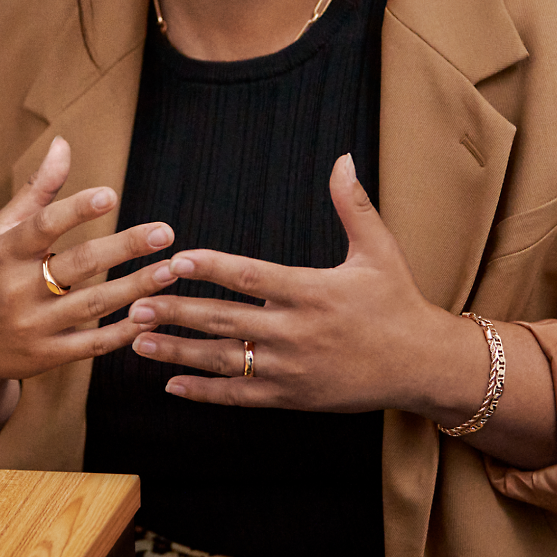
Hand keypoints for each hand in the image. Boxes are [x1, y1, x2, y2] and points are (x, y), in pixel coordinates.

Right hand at [0, 136, 180, 461]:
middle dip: (126, 247)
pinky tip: (152, 314)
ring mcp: (33, 325)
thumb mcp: (2, 232)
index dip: (77, 210)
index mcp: (6, 252)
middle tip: (166, 232)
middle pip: (80, 264)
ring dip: (137, 288)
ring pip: (94, 304)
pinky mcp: (47, 356)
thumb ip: (37, 190)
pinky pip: (93, 344)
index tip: (112, 194)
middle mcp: (18, 289)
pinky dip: (124, 331)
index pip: (44, 226)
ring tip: (171, 270)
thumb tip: (63, 143)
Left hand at [128, 152, 475, 415]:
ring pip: (225, 360)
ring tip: (138, 339)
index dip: (212, 269)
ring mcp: (293, 370)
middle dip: (177, 311)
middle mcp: (297, 332)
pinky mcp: (293, 397)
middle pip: (226, 320)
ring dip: (178, 351)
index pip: (252, 278)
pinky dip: (204, 391)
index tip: (175, 261)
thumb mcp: (379, 250)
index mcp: (313, 292)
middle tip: (134, 301)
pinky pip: (241, 395)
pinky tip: (171, 383)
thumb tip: (342, 158)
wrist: (421, 365)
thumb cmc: (397, 302)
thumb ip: (352, 206)